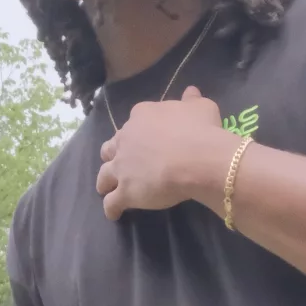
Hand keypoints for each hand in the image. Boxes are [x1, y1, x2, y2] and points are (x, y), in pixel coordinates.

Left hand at [96, 86, 234, 220]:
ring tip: (107, 188)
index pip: (135, 121)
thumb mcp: (201, 108)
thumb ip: (191, 100)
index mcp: (142, 115)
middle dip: (114, 154)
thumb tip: (190, 91)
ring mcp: (122, 165)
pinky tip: (114, 214)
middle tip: (123, 163)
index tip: (146, 139)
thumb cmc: (201, 131)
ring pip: (104, 174)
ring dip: (105, 181)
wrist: (197, 159)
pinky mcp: (125, 190)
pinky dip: (111, 208)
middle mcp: (126, 138)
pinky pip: (111, 202)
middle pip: (111, 147)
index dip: (139, 131)